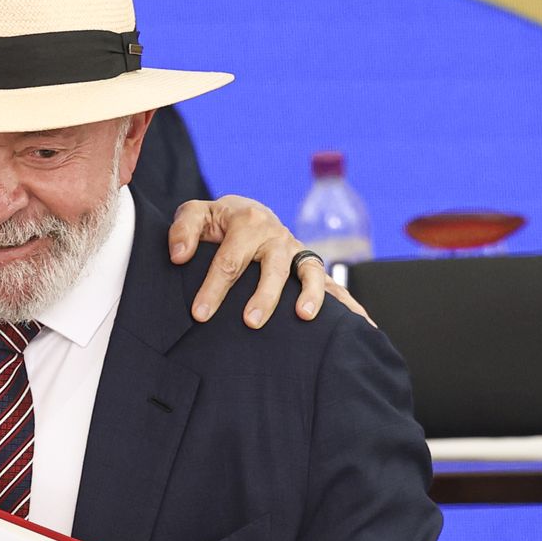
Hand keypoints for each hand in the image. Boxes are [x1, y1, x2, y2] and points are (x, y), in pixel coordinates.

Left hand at [168, 195, 373, 327]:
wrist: (246, 214)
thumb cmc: (217, 222)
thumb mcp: (195, 214)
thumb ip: (183, 230)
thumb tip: (178, 256)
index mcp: (248, 221)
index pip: (229, 258)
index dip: (214, 287)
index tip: (200, 313)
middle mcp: (277, 236)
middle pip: (272, 267)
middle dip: (264, 295)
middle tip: (251, 321)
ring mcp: (296, 251)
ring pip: (308, 272)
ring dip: (310, 294)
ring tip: (304, 317)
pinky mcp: (309, 266)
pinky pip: (333, 285)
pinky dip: (348, 304)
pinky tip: (363, 326)